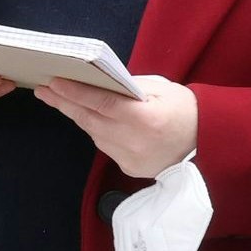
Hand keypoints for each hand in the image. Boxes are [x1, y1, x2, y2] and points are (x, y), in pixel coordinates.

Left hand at [37, 75, 197, 179]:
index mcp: (146, 118)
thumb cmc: (185, 110)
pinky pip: (104, 145)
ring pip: (94, 133)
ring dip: (77, 116)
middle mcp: (136, 141)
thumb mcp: (162, 88)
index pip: (102, 103)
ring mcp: (131, 158)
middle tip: (43, 90)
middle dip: (64, 103)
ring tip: (59, 99)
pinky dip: (95, 130)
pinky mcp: (129, 168)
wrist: (207, 145)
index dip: (76, 93)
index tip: (54, 83)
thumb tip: (97, 82)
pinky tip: (86, 117)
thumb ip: (129, 86)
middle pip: (90, 120)